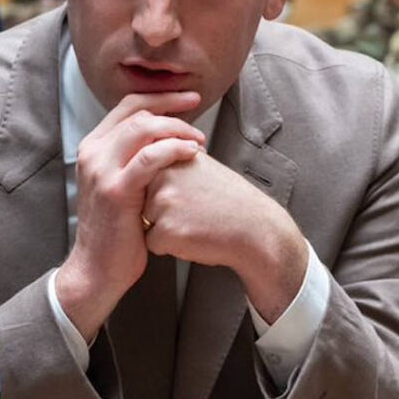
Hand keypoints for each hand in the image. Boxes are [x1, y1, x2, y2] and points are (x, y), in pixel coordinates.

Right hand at [57, 92, 206, 338]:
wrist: (98, 269)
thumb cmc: (116, 230)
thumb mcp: (118, 185)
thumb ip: (132, 159)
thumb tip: (165, 137)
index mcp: (93, 148)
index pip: (127, 106)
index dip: (160, 97)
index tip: (187, 99)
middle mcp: (92, 153)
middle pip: (137, 111)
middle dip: (173, 105)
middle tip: (199, 108)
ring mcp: (101, 170)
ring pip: (143, 128)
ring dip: (177, 128)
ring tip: (198, 139)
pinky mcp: (116, 190)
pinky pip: (150, 157)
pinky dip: (174, 149)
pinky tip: (192, 152)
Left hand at [141, 152, 307, 320]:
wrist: (256, 228)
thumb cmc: (231, 200)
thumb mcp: (203, 166)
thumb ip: (176, 159)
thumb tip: (156, 152)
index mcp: (171, 157)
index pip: (147, 180)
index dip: (170, 194)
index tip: (194, 195)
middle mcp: (163, 176)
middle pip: (143, 202)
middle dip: (164, 212)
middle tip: (196, 210)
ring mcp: (163, 202)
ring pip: (146, 223)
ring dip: (166, 228)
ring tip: (196, 222)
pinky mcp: (166, 230)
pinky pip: (153, 243)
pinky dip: (170, 247)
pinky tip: (195, 236)